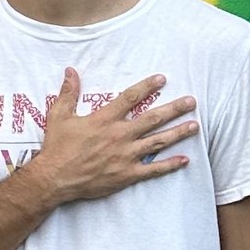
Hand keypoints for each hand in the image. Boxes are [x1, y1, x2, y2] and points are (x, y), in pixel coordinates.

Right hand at [24, 67, 199, 208]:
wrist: (55, 178)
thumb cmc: (57, 147)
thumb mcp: (59, 116)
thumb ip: (68, 93)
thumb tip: (70, 71)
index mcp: (104, 119)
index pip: (130, 98)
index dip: (147, 87)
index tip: (162, 79)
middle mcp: (119, 135)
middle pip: (153, 118)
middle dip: (174, 108)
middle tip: (191, 102)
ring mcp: (126, 156)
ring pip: (158, 142)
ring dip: (178, 133)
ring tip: (194, 126)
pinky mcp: (127, 175)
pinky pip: (154, 170)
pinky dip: (170, 165)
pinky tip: (185, 160)